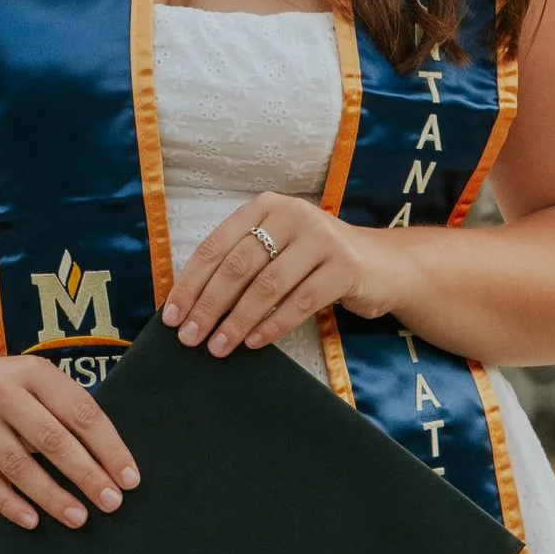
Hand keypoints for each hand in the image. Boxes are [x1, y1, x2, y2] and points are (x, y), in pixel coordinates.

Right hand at [0, 352, 141, 531]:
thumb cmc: (10, 389)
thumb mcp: (38, 384)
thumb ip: (67, 412)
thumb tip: (111, 464)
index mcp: (34, 372)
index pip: (80, 412)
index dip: (109, 447)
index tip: (129, 479)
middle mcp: (1, 390)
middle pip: (51, 439)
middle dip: (86, 474)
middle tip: (111, 503)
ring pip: (17, 464)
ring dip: (51, 496)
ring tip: (78, 517)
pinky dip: (10, 503)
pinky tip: (33, 520)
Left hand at [160, 195, 391, 356]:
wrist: (381, 265)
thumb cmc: (315, 262)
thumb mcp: (277, 250)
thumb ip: (241, 265)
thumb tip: (191, 306)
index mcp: (265, 206)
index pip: (217, 245)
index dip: (191, 283)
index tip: (173, 316)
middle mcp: (292, 214)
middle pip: (238, 266)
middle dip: (209, 305)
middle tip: (190, 338)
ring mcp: (321, 238)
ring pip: (267, 286)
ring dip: (237, 321)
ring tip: (219, 347)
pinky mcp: (345, 266)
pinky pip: (300, 301)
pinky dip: (273, 325)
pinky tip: (254, 342)